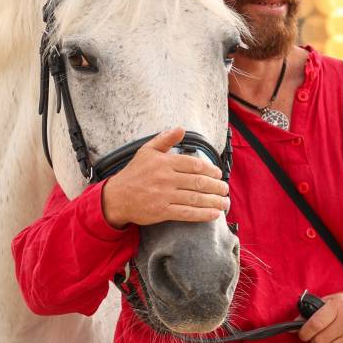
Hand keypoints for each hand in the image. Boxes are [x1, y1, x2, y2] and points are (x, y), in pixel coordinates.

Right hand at [101, 127, 229, 227]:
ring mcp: (164, 196)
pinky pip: (186, 213)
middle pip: (198, 182)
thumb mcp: (147, 151)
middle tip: (226, 189)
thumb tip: (181, 128)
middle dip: (216, 186)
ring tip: (225, 202)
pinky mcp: (161, 212)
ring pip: (195, 198)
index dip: (210, 170)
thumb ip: (165, 139)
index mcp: (164, 162)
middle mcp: (165, 178)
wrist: (117, 197)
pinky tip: (214, 214)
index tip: (219, 174)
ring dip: (214, 201)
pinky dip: (203, 214)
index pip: (194, 164)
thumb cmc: (134, 173)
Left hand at [298, 288, 342, 342]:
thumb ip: (314, 311)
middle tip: (319, 336)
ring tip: (332, 340)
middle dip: (315, 340)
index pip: (314, 325)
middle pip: (320, 340)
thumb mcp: (334, 300)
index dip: (304, 332)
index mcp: (338, 306)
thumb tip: (295, 324)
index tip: (303, 334)